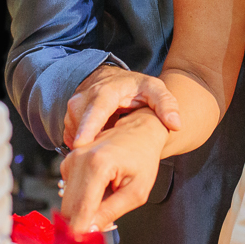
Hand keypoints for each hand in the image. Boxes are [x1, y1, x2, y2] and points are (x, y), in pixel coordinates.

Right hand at [60, 109, 168, 233]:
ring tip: (105, 204)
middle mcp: (79, 158)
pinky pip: (68, 190)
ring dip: (81, 211)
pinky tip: (98, 192)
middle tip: (102, 228)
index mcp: (97, 165)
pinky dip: (80, 199)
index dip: (79, 232)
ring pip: (66, 200)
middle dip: (81, 223)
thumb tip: (89, 230)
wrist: (139, 130)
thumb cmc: (143, 159)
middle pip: (69, 207)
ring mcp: (71, 157)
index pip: (80, 209)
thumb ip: (111, 212)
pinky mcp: (68, 160)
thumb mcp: (136, 191)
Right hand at [64, 65, 180, 148]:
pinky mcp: (69, 119)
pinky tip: (101, 148)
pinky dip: (85, 146)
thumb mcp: (155, 90)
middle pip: (80, 128)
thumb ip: (167, 105)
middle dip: (90, 148)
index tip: (80, 145)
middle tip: (107, 164)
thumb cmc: (135, 87)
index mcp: (105, 92)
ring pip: (75, 135)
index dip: (86, 129)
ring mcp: (73, 108)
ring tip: (109, 153)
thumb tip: (175, 124)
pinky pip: (72, 138)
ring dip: (89, 148)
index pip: (94, 112)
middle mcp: (84, 98)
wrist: (113, 79)